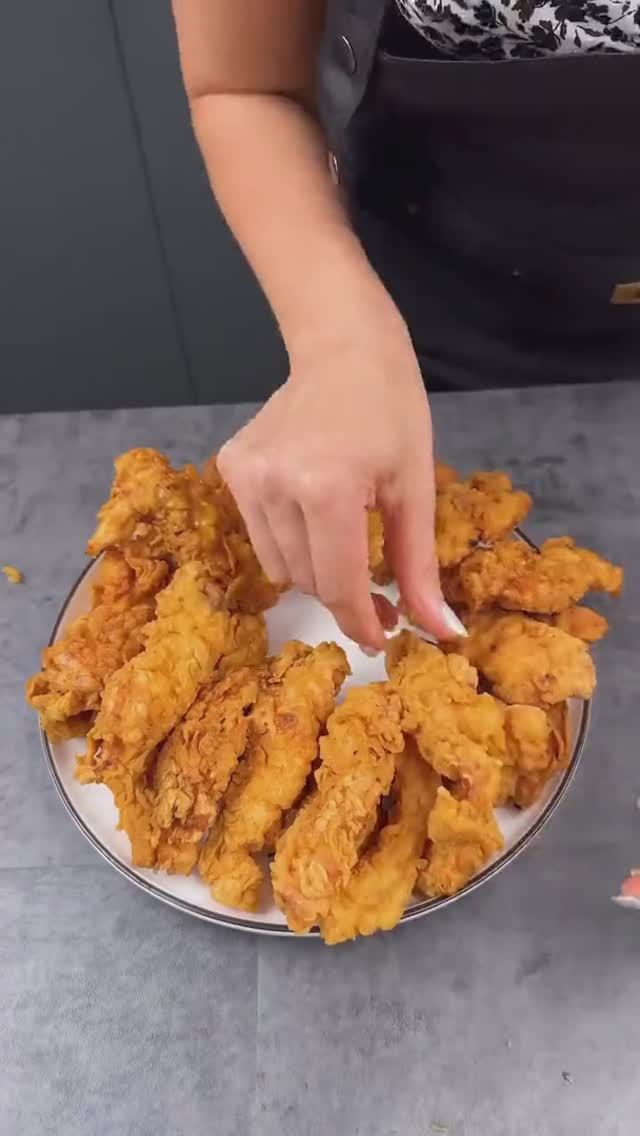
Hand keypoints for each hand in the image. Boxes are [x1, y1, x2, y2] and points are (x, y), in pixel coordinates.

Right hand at [218, 311, 461, 649]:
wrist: (344, 346)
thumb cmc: (393, 410)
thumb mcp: (416, 490)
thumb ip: (419, 567)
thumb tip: (443, 632)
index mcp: (327, 490)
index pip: (339, 585)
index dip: (364, 622)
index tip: (384, 638)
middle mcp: (274, 486)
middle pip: (309, 581)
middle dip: (345, 596)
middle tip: (379, 592)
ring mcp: (245, 477)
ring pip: (280, 566)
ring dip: (316, 570)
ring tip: (344, 539)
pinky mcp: (230, 468)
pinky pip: (261, 535)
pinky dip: (290, 539)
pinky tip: (311, 508)